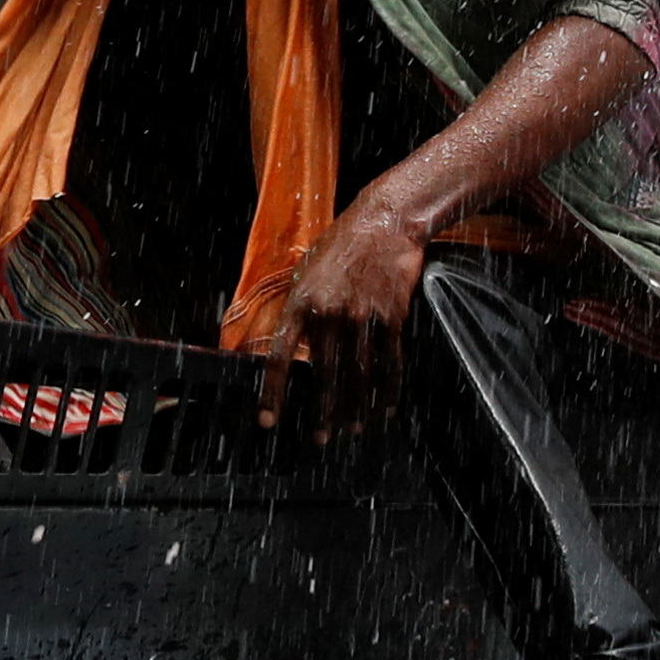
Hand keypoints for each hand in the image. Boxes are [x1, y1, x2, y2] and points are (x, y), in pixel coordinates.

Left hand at [261, 198, 430, 444]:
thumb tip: (292, 346)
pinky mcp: (392, 318)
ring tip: (351, 429)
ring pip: (357, 375)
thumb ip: (299, 309)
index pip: (280, 357)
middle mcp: (329, 314)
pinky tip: (383, 408)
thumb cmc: (341, 245)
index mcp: (301, 304)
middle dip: (321, 412)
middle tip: (320, 438)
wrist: (384, 222)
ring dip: (354, 408)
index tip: (268, 421)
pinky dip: (387, 390)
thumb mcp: (307, 271)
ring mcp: (362, 317)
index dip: (272, 393)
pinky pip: (389, 362)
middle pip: (323, 376)